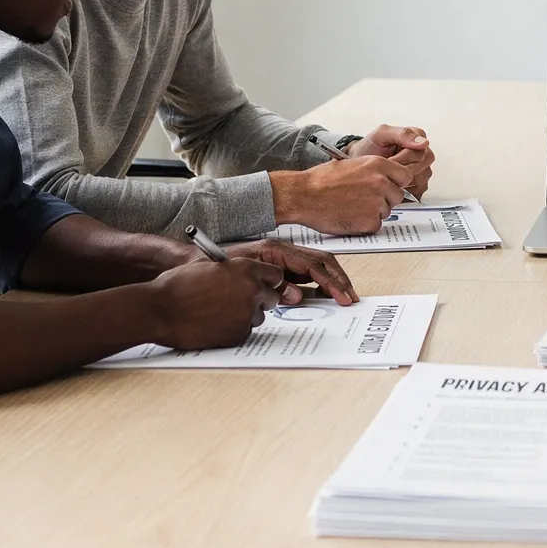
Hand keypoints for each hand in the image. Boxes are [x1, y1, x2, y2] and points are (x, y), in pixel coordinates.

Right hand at [146, 258, 281, 348]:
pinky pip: (244, 332)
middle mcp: (251, 290)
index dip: (267, 281)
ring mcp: (246, 314)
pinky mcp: (238, 334)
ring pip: (258, 317)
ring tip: (219, 313)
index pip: (276, 275)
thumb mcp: (208, 265)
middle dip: (260, 299)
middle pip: (272, 297)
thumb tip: (242, 274)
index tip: (262, 285)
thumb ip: (232, 269)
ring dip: (245, 316)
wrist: (159, 309)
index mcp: (245, 268)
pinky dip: (233, 330)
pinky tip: (213, 324)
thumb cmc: (176, 286)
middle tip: (241, 301)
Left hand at [222, 238, 358, 304]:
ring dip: (332, 282)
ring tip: (344, 297)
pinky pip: (305, 276)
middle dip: (339, 280)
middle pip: (321, 262)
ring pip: (316, 268)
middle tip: (351, 297)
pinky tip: (325, 297)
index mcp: (276, 250)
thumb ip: (272, 285)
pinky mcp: (279, 270)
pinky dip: (318, 286)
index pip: (312, 265)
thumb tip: (296, 295)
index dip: (330, 281)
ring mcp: (282, 261)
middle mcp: (282, 253)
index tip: (341, 296)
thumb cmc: (215, 265)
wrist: (196, 261)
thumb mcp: (243, 275)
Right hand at [271, 156, 411, 235]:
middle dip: (386, 200)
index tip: (389, 187)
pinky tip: (349, 217)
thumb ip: (373, 171)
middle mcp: (381, 182)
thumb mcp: (352, 163)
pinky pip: (376, 226)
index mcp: (378, 164)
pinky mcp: (370, 221)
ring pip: (387, 212)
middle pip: (398, 196)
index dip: (397, 184)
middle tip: (365, 200)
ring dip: (373, 212)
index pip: (406, 176)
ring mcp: (377, 202)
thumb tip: (387, 179)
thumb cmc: (321, 180)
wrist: (303, 195)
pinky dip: (365, 225)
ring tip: (351, 207)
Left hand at [348, 124, 434, 196]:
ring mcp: (423, 168)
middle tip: (386, 170)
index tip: (388, 161)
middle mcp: (424, 152)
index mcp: (418, 136)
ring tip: (388, 176)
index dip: (402, 159)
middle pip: (422, 167)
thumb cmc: (370, 147)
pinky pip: (419, 190)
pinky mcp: (420, 183)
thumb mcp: (381, 134)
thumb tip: (424, 142)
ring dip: (402, 181)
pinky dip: (405, 190)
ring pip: (421, 180)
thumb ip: (402, 134)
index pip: (420, 153)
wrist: (360, 161)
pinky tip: (392, 184)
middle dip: (401, 171)